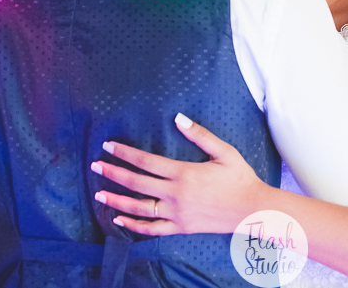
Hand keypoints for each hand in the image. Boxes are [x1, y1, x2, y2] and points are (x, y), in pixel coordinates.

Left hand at [92, 113, 270, 235]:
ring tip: (98, 194)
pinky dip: (133, 225)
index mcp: (184, 173)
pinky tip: (118, 219)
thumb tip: (178, 117)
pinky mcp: (180, 227)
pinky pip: (151, 229)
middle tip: (95, 165)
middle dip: (113, 173)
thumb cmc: (240, 178)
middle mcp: (175, 194)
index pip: (146, 161)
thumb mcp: (224, 151)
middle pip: (137, 183)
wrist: (252, 209)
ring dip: (116, 200)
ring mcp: (176, 213)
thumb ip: (200, 135)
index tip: (108, 146)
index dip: (125, 153)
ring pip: (139, 207)